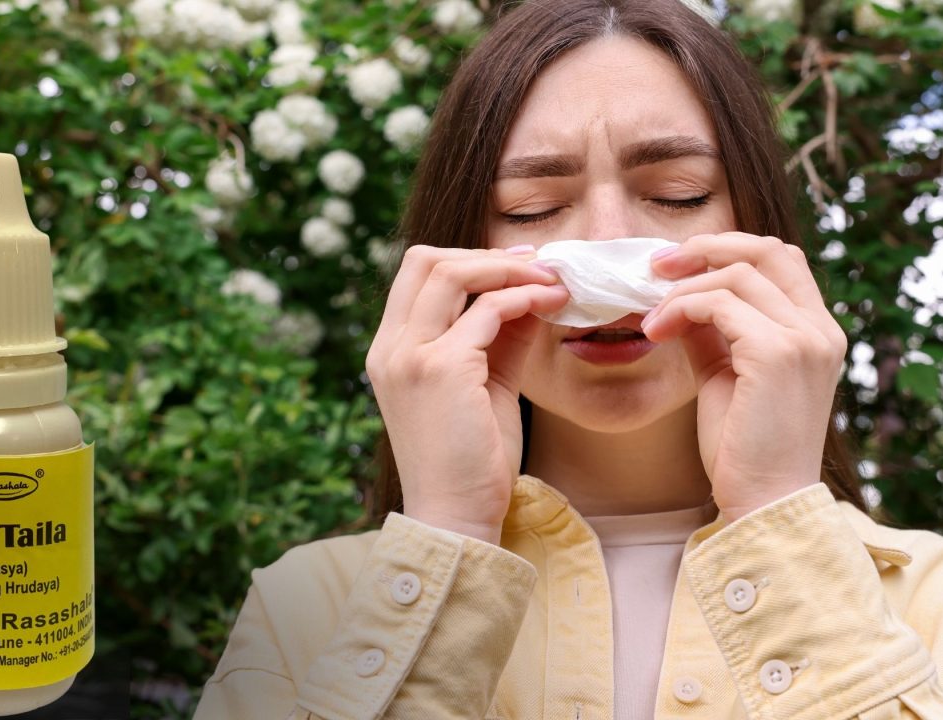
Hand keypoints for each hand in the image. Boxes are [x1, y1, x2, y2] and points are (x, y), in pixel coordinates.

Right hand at [365, 244, 568, 542]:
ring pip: (452, 273)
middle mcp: (390, 347)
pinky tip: (551, 305)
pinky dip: (523, 299)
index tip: (514, 264)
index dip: (466, 258)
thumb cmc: (469, 460)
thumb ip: (499, 338)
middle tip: (535, 264)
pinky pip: (487, 311)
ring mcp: (411, 356)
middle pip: (425, 259)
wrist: (456, 517)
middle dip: (485, 254)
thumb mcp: (483, 387)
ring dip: (508, 269)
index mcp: (390, 351)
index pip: (415, 276)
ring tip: (551, 280)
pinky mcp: (442, 370)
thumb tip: (532, 292)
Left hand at [641, 233, 847, 523]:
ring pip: (734, 276)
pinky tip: (657, 332)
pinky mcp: (777, 353)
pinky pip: (718, 304)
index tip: (676, 264)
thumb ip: (711, 333)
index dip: (725, 249)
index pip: (779, 259)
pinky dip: (680, 309)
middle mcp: (820, 329)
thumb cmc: (743, 446)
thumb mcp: (725, 375)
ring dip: (680, 290)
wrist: (762, 501)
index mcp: (816, 332)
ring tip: (649, 320)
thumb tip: (678, 296)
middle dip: (706, 248)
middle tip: (656, 266)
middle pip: (767, 249)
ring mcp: (804, 338)